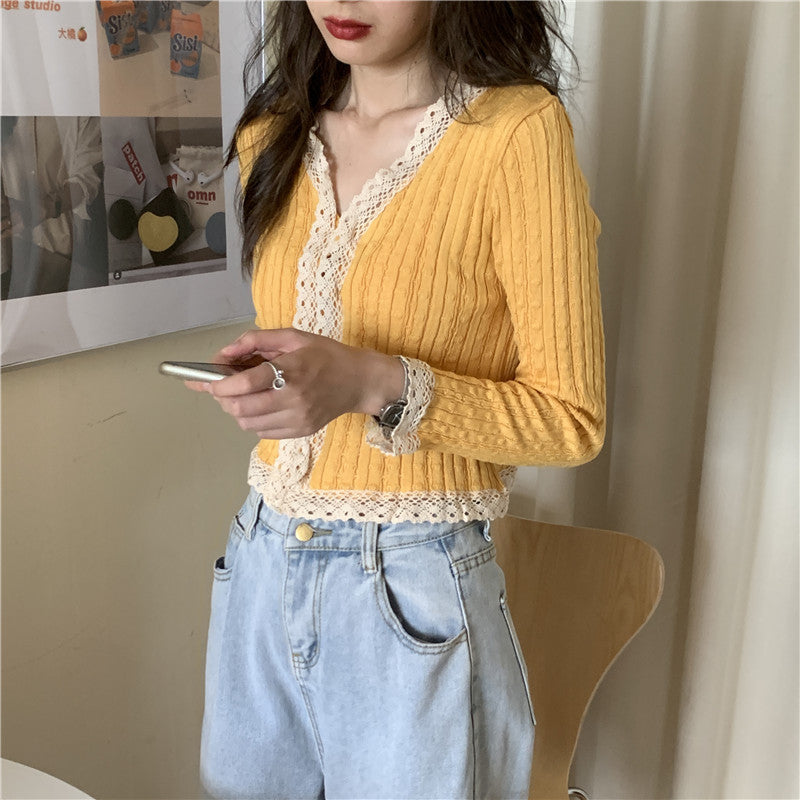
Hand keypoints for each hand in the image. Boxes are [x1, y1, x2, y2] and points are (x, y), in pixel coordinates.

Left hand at [195, 328, 404, 439]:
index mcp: (291, 371)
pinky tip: (261, 406)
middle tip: (222, 388)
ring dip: (236, 411)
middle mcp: (293, 399)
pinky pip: (263, 432)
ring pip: (248, 424)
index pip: (244, 384)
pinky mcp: (301, 431)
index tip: (208, 381)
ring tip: (242, 396)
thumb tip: (224, 353)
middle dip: (224, 399)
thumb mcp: (293, 337)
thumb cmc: (327, 355)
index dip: (219, 385)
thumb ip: (256, 340)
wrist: (360, 381)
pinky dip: (253, 421)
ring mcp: (297, 419)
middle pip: (241, 409)